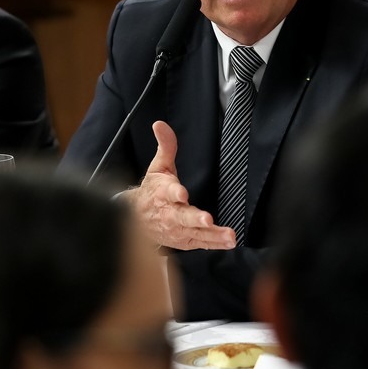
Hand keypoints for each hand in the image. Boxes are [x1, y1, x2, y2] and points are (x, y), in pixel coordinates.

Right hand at [123, 120, 235, 250]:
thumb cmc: (152, 191)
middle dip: (195, 219)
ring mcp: (178, 229)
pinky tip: (229, 242)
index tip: (182, 193)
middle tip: (207, 220)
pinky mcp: (185, 240)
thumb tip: (160, 124)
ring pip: (195, 233)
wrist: (137, 220)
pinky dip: (214, 244)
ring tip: (229, 236)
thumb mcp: (158, 166)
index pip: (168, 192)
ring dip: (213, 235)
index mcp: (163, 193)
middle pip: (183, 217)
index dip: (175, 192)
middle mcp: (170, 213)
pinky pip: (201, 243)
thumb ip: (166, 146)